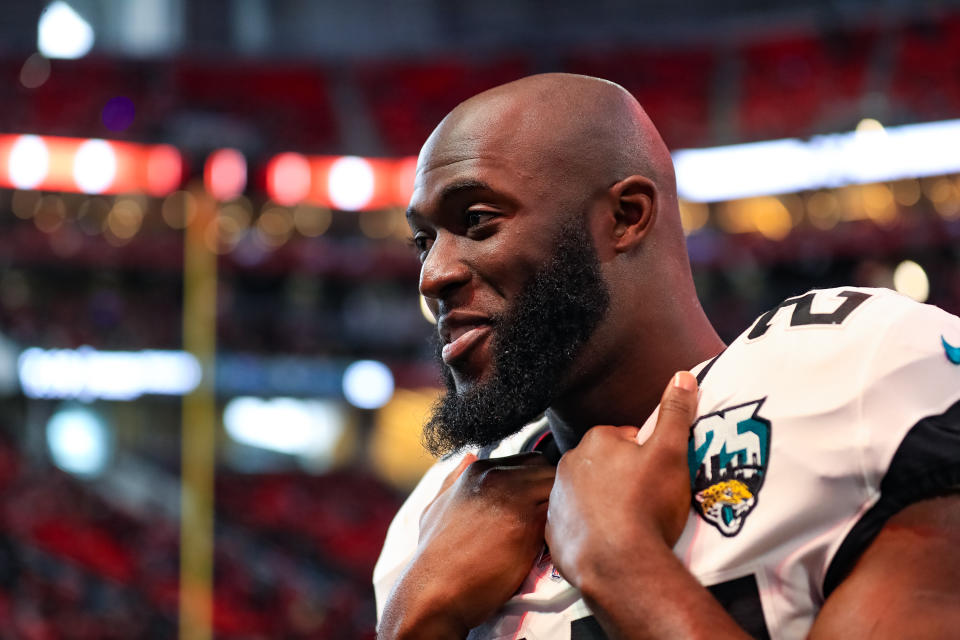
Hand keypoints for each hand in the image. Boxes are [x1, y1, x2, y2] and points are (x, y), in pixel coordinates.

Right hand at [379, 452, 554, 638]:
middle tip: (546, 520)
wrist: (434, 591)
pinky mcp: (528, 523)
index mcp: (477, 470)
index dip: (535, 485)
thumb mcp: (435, 507)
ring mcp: (513, 497)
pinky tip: (548, 545)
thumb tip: (467, 456)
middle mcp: (496, 477)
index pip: (528, 462)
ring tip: (549, 533)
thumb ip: (454, 480)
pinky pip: (559, 513)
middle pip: (546, 471)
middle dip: (550, 493)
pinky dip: (560, 526)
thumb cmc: (434, 557)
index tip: (534, 507)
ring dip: (559, 509)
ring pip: (556, 488)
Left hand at [545, 371, 698, 589]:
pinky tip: (609, 541)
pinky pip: (574, 524)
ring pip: (586, 493)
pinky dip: (589, 529)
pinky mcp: (554, 532)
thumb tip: (682, 376)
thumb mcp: (671, 453)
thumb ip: (675, 413)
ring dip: (604, 502)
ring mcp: (557, 499)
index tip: (657, 476)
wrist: (621, 565)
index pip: (624, 439)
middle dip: (621, 477)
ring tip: (630, 523)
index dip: (645, 456)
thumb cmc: (647, 505)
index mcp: (596, 441)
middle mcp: (568, 464)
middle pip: (603, 465)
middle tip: (646, 500)